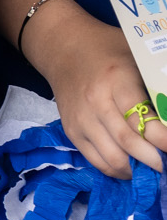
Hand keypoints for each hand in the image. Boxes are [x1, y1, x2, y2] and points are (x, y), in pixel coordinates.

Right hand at [27, 2, 166, 178]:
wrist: (63, 49)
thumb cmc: (108, 51)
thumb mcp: (136, 58)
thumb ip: (155, 87)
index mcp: (116, 80)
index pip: (141, 118)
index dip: (163, 139)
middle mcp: (95, 102)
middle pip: (128, 143)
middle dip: (155, 160)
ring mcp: (81, 119)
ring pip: (112, 158)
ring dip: (137, 169)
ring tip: (153, 168)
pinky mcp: (72, 131)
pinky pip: (96, 161)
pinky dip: (118, 171)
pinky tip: (132, 167)